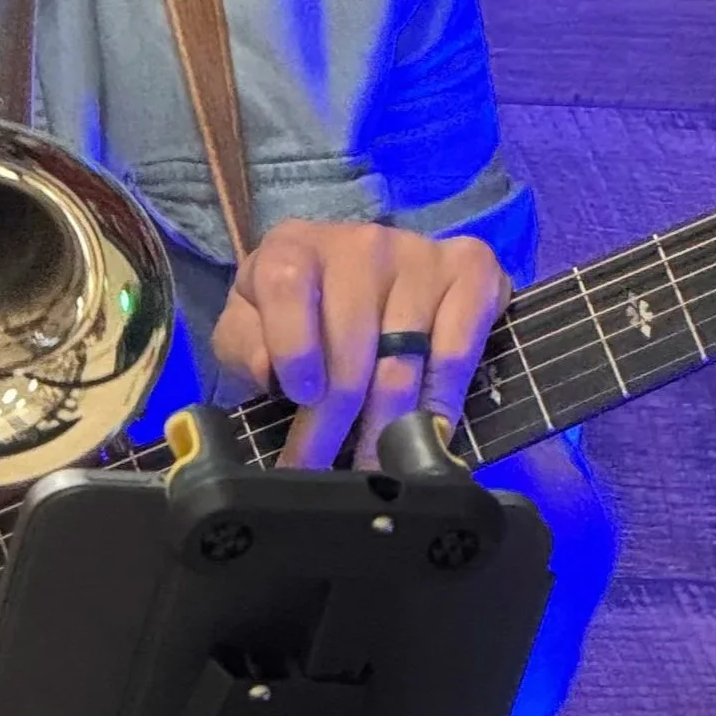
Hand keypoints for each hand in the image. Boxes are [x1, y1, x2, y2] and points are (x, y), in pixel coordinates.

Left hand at [211, 219, 508, 467]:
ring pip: (402, 361)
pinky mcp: (471, 272)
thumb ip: (244, 344)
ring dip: (386, 427)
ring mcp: (420, 255)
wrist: (359, 283)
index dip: (293, 346)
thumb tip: (270, 370)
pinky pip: (457, 352)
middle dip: (332, 422)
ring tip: (372, 471)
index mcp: (294, 247)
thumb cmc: (298, 314)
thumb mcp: (250, 325)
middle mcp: (362, 243)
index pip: (287, 287)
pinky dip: (442, 402)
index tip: (299, 397)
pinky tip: (427, 436)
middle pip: (351, 344)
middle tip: (322, 472)